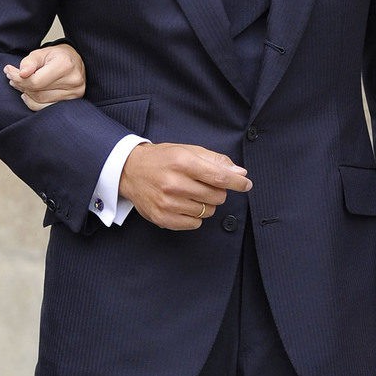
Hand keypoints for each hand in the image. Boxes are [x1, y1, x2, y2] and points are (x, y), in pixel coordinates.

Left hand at [4, 43, 85, 109]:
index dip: (18, 79)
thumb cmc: (57, 56)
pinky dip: (33, 102)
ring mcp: (74, 93)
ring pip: (40, 101)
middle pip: (37, 92)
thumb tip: (21, 74)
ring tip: (19, 84)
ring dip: (25, 93)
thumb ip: (30, 62)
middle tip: (11, 77)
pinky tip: (27, 94)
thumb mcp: (41, 53)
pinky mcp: (73, 101)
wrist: (75, 61)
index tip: (9, 71)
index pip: (36, 81)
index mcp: (64, 65)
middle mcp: (72, 80)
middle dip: (21, 85)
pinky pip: (46, 108)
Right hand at [119, 142, 250, 229]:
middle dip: (217, 192)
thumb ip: (215, 161)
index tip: (246, 184)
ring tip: (190, 194)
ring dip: (205, 204)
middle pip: (216, 196)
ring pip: (207, 212)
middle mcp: (174, 183)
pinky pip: (194, 224)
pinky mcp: (162, 218)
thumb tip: (240, 173)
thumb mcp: (187, 151)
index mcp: (182, 162)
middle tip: (205, 185)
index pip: (219, 176)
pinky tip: (183, 205)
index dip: (237, 182)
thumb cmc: (161, 159)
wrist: (129, 171)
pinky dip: (194, 216)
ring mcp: (167, 203)